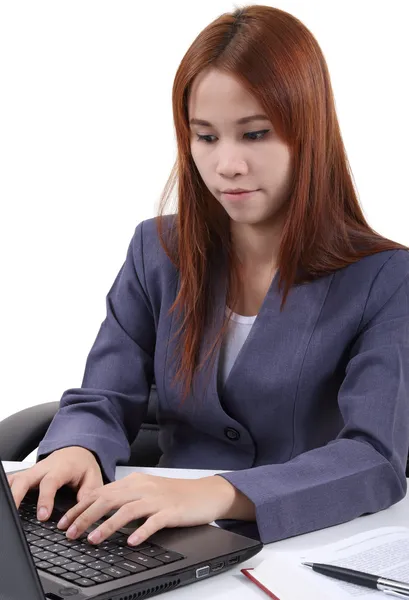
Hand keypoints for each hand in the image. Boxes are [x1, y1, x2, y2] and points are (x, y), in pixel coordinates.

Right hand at [7, 446, 103, 517]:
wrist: (76, 451)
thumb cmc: (83, 465)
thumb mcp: (93, 477)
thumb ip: (88, 493)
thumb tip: (83, 512)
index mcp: (61, 468)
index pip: (50, 482)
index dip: (45, 499)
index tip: (42, 516)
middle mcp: (44, 468)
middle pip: (24, 479)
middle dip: (17, 496)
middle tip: (14, 515)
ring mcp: (33, 471)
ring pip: (15, 479)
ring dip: (9, 493)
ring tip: (6, 512)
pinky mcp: (26, 474)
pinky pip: (13, 480)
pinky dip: (7, 490)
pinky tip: (6, 503)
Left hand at [56, 472, 254, 545]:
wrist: (206, 493)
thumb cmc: (177, 494)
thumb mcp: (147, 490)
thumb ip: (126, 496)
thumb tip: (98, 506)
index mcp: (135, 482)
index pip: (101, 492)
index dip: (81, 507)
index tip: (65, 521)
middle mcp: (144, 488)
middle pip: (109, 500)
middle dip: (86, 516)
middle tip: (70, 532)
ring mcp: (158, 499)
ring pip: (127, 510)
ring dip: (107, 526)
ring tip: (93, 540)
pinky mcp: (172, 511)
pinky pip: (154, 522)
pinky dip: (141, 532)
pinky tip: (131, 542)